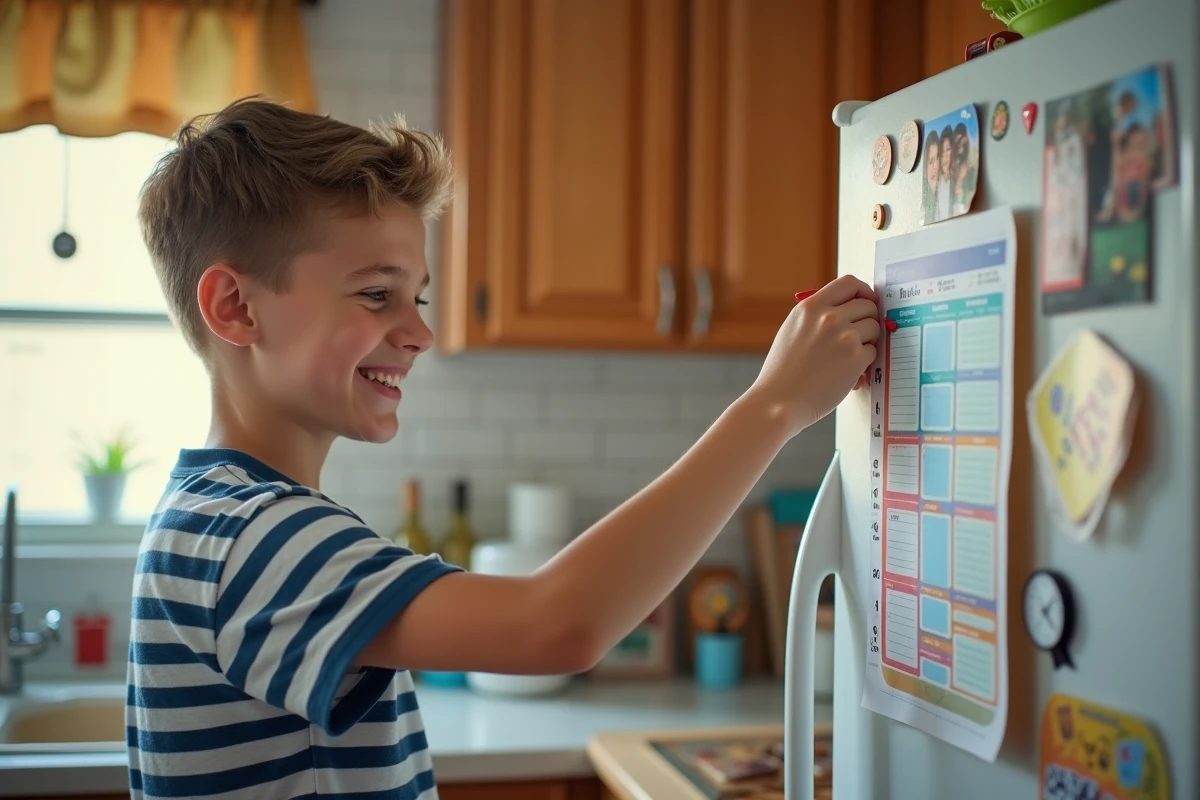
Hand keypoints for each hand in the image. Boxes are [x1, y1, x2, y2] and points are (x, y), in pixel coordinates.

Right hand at [747, 275, 880, 436]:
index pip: (849, 283)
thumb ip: (816, 316)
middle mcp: (828, 317)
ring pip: (874, 327)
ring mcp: (844, 336)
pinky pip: (873, 352)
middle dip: (868, 320)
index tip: (867, 301)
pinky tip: (848, 373)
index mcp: (810, 307)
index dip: (864, 291)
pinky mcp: (855, 358)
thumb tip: (846, 310)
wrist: (778, 402)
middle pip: (868, 305)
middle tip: (861, 336)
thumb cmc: (782, 372)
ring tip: (849, 357)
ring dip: (868, 341)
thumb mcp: (792, 330)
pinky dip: (865, 362)